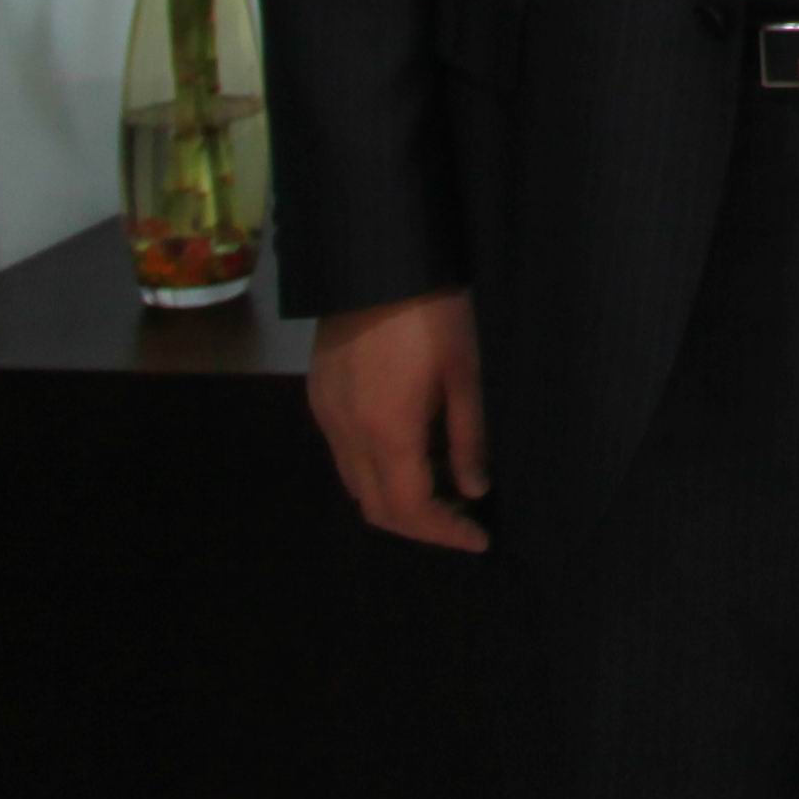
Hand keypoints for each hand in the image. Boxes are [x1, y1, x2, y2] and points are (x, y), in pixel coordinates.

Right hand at [305, 288, 489, 551]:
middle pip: (376, 507)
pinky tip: (411, 454)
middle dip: (420, 524)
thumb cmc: (434, 312)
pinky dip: (376, 470)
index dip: (444, 533)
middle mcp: (345, 433)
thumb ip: (469, 437)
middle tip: (464, 520)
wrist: (377, 258)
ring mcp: (326, 415)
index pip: (409, 509)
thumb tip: (475, 489)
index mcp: (385, 432)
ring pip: (355, 483)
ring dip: (396, 500)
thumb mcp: (466, 373)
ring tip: (443, 491)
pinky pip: (344, 454)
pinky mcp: (319, 395)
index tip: (479, 539)